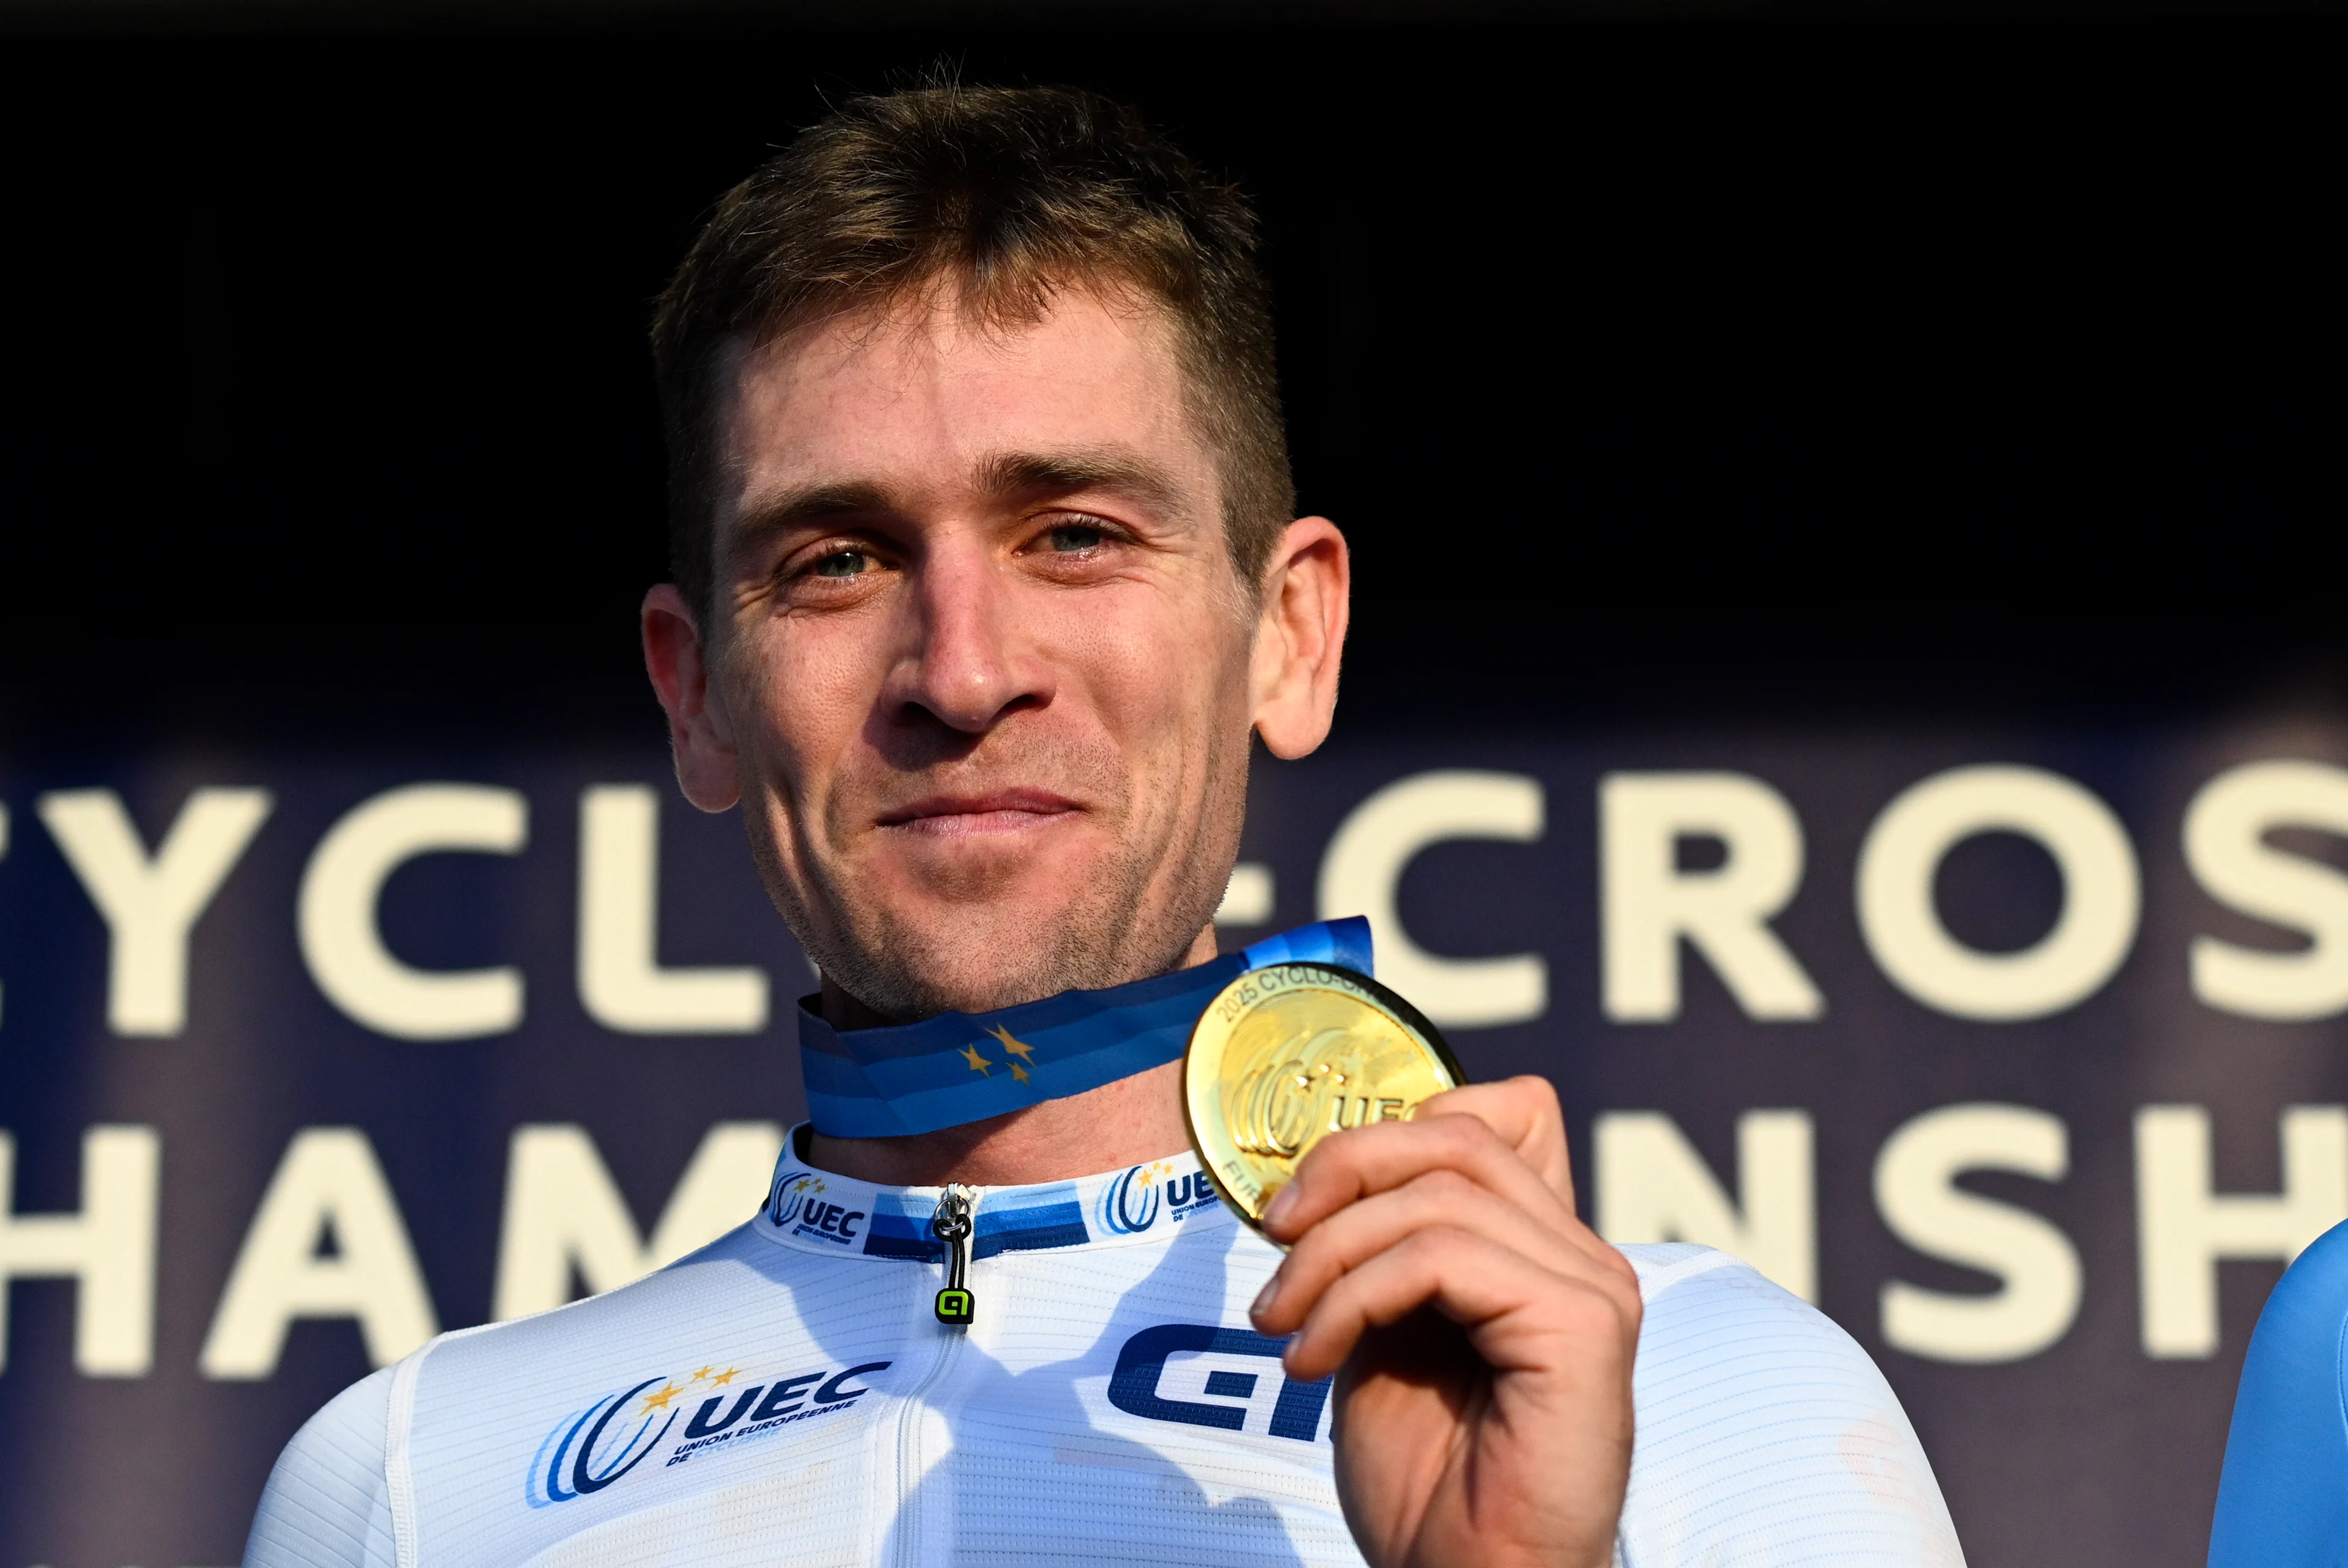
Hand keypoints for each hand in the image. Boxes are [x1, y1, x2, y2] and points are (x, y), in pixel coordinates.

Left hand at [1246, 1076, 1641, 1567]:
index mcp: (1543, 1249)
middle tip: (1274, 1243)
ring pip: (1439, 1195)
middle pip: (1456, 1137)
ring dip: (1332, 1254)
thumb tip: (1321, 1175)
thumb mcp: (1385, 1330)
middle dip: (1342, 1171)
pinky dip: (1356, 1296)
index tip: (1304, 1205)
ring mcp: (1593, 1287)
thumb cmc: (1425, 1482)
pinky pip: (1445, 1256)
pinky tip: (1318, 1358)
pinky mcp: (1582, 1327)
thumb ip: (1381, 1248)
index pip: (1493, 1115)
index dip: (1388, 1133)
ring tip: (1287, 1325)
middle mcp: (1582, 1256)